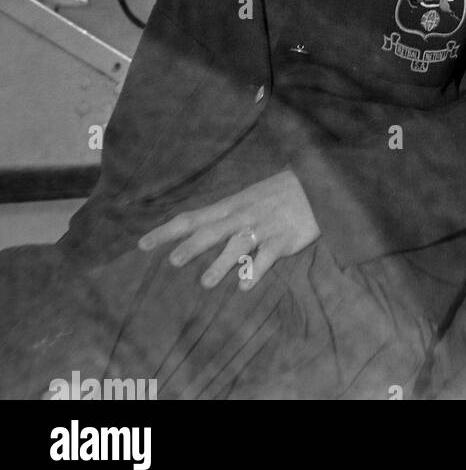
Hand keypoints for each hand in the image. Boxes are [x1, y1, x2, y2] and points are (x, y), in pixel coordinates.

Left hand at [137, 170, 319, 289]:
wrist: (320, 183)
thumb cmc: (280, 192)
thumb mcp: (249, 196)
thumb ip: (226, 215)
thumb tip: (197, 233)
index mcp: (232, 204)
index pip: (193, 217)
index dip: (167, 231)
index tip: (141, 245)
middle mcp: (244, 215)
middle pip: (212, 230)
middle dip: (191, 246)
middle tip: (172, 261)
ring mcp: (264, 227)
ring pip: (238, 244)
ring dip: (221, 263)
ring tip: (206, 282)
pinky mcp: (284, 240)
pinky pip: (267, 257)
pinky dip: (255, 271)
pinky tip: (244, 286)